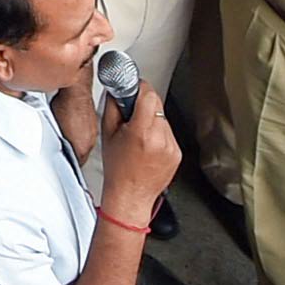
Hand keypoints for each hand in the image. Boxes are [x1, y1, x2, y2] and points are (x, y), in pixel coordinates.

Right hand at [98, 80, 182, 208]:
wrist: (130, 196)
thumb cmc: (117, 170)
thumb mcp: (107, 134)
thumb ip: (113, 107)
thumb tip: (117, 90)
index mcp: (142, 133)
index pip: (149, 95)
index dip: (140, 88)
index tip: (134, 89)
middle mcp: (160, 139)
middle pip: (157, 104)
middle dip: (144, 105)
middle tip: (132, 116)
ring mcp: (171, 147)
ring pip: (163, 118)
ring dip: (152, 120)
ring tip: (140, 137)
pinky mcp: (177, 153)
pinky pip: (168, 133)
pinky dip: (159, 134)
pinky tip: (148, 147)